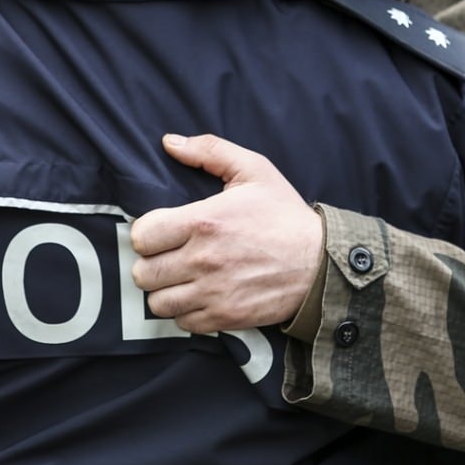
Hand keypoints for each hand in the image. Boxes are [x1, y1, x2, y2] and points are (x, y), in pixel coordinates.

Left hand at [130, 134, 324, 332]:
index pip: (142, 236)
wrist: (322, 263)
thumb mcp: (254, 170)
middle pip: (143, 273)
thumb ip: (209, 150)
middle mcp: (203, 260)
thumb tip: (169, 142)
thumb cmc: (285, 215)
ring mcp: (213, 292)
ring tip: (180, 277)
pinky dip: (185, 311)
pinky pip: (183, 322)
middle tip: (168, 256)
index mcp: (203, 222)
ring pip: (157, 302)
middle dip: (151, 263)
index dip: (146, 233)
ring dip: (165, 290)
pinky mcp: (225, 317)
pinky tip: (199, 294)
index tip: (161, 231)